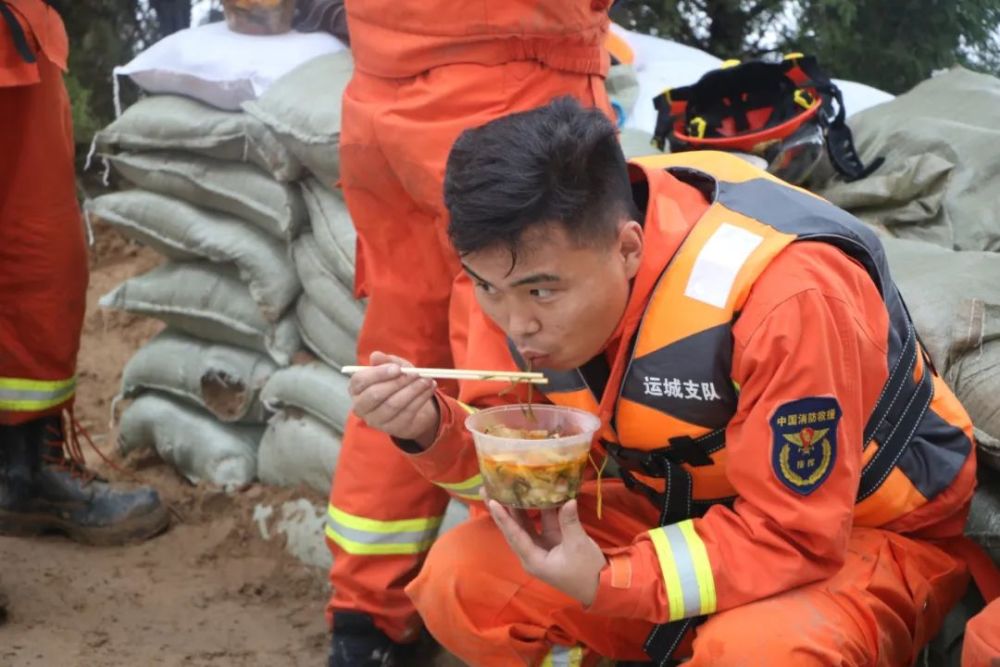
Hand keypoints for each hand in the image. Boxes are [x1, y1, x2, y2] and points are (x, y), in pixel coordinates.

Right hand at [348, 351, 439, 446]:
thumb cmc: (395, 382)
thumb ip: (385, 361)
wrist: (408, 404)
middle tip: (415, 373)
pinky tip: (430, 388)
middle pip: (375, 395)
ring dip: (413, 390)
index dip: (378, 374)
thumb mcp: (393, 367)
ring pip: (393, 405)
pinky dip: (421, 399)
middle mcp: (361, 407)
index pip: (360, 381)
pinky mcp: (393, 428)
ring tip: (427, 380)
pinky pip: (407, 412)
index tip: (397, 368)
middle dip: (397, 382)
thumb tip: (376, 356)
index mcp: (356, 389)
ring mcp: (376, 420)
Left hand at [485, 495, 605, 605]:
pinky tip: (533, 491)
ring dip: (517, 506)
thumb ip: (570, 522)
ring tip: (504, 486)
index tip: (492, 501)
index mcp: (533, 559)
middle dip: (502, 509)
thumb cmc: (586, 571)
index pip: (515, 535)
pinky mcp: (551, 541)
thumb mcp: (578, 546)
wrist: (601, 585)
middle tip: (487, 488)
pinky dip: (539, 508)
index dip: (503, 518)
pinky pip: (541, 521)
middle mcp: (532, 553)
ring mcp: (541, 546)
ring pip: (525, 523)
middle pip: (514, 528)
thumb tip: (567, 500)